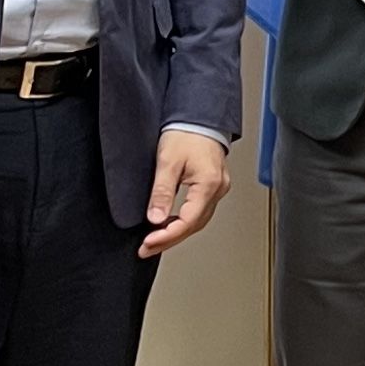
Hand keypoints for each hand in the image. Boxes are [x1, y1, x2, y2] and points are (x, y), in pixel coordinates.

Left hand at [140, 131, 228, 256]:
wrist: (199, 116)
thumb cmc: (186, 132)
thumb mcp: (168, 161)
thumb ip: (162, 192)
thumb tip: (155, 218)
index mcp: (209, 184)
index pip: (188, 221)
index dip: (167, 235)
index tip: (148, 242)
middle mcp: (218, 189)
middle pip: (194, 225)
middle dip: (169, 239)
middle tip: (147, 248)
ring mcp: (217, 188)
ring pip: (198, 221)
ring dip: (176, 233)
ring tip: (154, 241)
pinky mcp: (213, 186)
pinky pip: (199, 211)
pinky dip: (183, 221)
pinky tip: (169, 224)